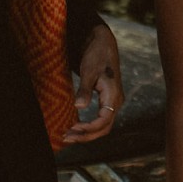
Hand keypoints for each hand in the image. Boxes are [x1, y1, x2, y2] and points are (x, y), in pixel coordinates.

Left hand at [64, 23, 123, 144]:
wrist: (103, 44)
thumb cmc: (96, 56)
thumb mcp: (88, 71)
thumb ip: (84, 90)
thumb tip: (79, 106)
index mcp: (114, 95)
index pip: (104, 120)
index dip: (88, 129)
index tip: (72, 129)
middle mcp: (116, 101)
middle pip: (104, 127)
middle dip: (86, 136)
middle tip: (66, 137)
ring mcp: (113, 102)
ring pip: (103, 125)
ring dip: (87, 133)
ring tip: (68, 135)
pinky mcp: (107, 100)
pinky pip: (101, 119)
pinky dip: (89, 126)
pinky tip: (76, 126)